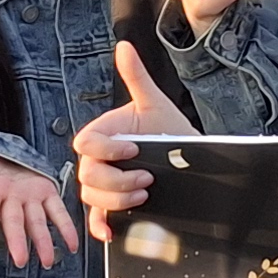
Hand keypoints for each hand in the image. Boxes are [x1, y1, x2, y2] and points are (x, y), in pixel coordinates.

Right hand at [71, 40, 189, 233]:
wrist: (191, 158)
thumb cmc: (171, 128)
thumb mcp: (155, 103)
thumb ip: (136, 77)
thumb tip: (124, 46)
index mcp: (101, 135)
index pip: (86, 144)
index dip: (106, 150)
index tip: (134, 149)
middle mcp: (98, 160)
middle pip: (88, 175)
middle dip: (118, 180)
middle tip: (148, 178)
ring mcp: (104, 183)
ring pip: (92, 197)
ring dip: (117, 200)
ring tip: (145, 195)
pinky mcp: (113, 204)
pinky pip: (96, 218)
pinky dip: (101, 226)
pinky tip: (112, 230)